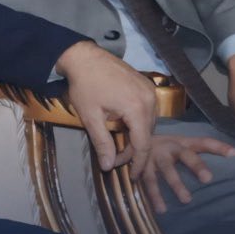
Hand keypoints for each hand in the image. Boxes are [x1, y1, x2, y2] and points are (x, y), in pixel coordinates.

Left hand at [55, 41, 155, 175]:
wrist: (84, 56)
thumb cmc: (84, 86)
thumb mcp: (90, 117)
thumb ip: (102, 143)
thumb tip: (109, 167)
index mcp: (137, 108)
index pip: (143, 144)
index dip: (138, 163)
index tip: (132, 177)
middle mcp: (150, 99)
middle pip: (148, 134)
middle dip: (134, 151)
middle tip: (116, 159)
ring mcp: (151, 90)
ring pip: (149, 124)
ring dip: (137, 136)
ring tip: (119, 145)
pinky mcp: (147, 85)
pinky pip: (148, 111)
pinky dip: (138, 122)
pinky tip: (124, 127)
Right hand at [139, 132, 234, 213]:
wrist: (132, 138)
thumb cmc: (166, 146)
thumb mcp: (183, 143)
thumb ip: (207, 149)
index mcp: (182, 142)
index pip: (204, 142)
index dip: (219, 147)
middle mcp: (169, 147)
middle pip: (185, 155)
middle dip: (196, 165)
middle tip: (208, 179)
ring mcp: (154, 156)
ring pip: (165, 171)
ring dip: (175, 185)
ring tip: (186, 201)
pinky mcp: (140, 166)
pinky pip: (147, 181)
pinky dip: (152, 195)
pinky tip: (160, 209)